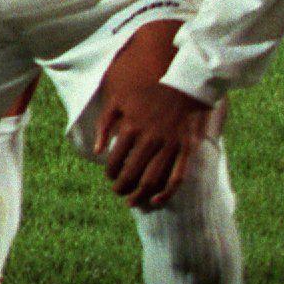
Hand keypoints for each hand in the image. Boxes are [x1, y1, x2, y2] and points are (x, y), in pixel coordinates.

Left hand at [95, 65, 212, 210]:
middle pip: (132, 174)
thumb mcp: (118, 100)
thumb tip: (97, 151)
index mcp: (131, 128)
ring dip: (140, 195)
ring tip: (132, 201)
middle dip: (122, 187)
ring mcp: (170, 145)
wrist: (184, 82)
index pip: (115, 160)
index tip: (109, 177)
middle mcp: (150, 139)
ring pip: (153, 180)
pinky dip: (167, 193)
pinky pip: (177, 177)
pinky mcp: (187, 149)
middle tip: (117, 192)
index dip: (110, 173)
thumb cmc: (147, 91)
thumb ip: (104, 124)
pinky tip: (157, 201)